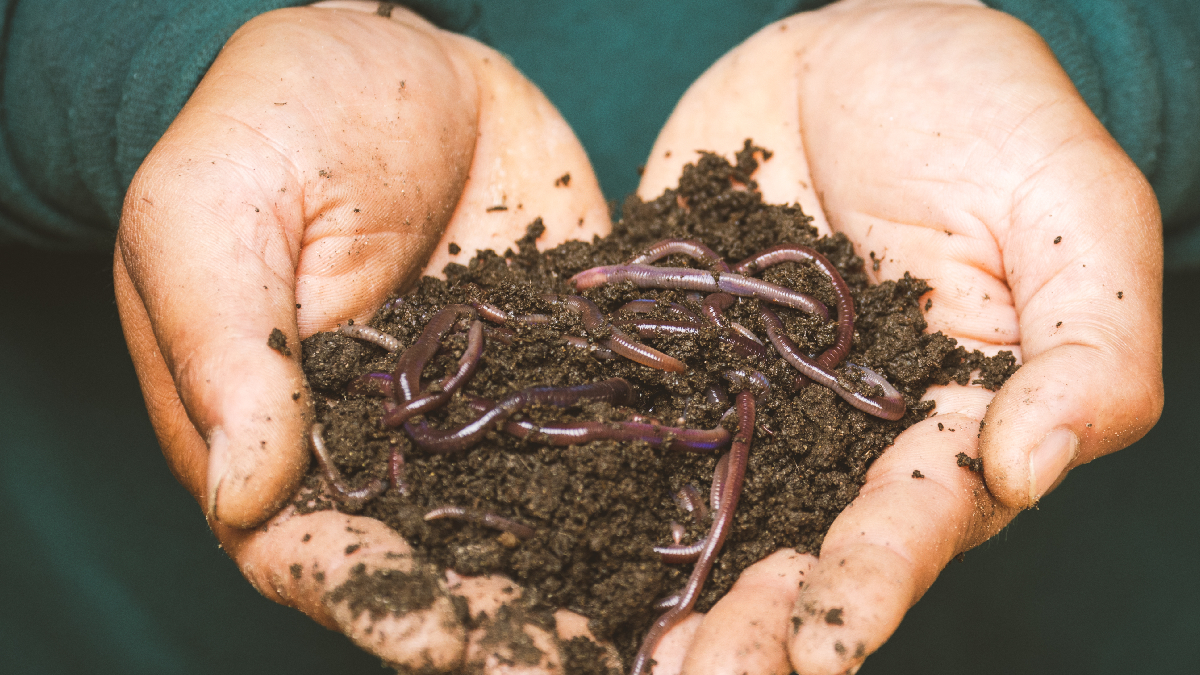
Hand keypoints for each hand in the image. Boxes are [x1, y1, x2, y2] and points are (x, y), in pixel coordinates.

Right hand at [113, 2, 610, 669]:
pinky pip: (595, 433)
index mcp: (280, 428)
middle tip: (567, 663)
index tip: (447, 636)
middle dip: (494, 621)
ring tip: (640, 637)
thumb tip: (247, 496)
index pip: (313, 548)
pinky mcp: (556, 364)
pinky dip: (638, 486)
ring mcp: (479, 409)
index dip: (376, 602)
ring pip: (523, 519)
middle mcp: (386, 442)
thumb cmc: (274, 120)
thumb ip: (227, 348)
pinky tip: (693, 527)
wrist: (397, 57)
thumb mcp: (215, 210)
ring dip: (574, 582)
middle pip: (431, 560)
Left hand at [637, 0, 1162, 671]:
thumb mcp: (1068, 209)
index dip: (870, 585)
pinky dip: (594, 487)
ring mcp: (754, 402)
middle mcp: (845, 437)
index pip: (914, 519)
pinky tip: (544, 545)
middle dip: (754, 627)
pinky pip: (637, 425)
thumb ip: (1086, 344)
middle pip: (801, 549)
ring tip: (625, 662)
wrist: (859, 47)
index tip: (820, 650)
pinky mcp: (680, 357)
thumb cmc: (987, 114)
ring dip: (670, 594)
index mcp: (949, 419)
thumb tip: (1031, 467)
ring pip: (711, 517)